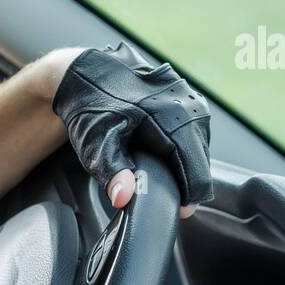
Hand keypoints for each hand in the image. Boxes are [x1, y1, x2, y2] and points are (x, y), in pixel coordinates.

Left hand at [42, 42, 211, 216]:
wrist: (83, 72)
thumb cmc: (89, 107)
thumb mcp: (97, 143)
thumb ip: (113, 172)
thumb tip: (125, 199)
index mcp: (172, 114)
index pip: (197, 168)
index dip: (190, 195)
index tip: (179, 212)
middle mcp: (188, 102)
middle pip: (201, 159)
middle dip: (186, 182)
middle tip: (164, 198)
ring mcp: (189, 97)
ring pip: (199, 146)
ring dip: (185, 165)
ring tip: (160, 176)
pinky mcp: (186, 97)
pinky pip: (193, 133)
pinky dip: (181, 149)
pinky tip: (162, 156)